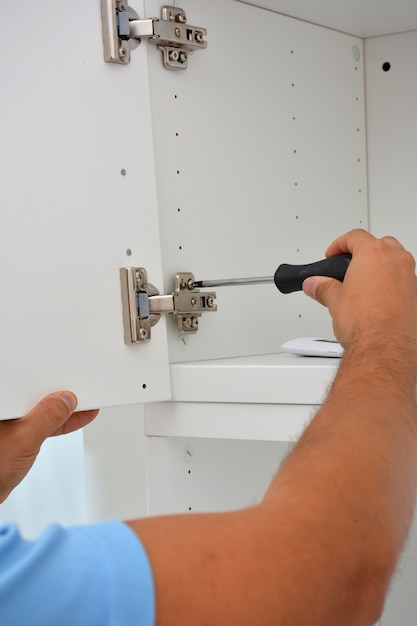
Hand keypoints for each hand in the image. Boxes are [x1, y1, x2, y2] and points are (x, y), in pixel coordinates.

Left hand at [0, 392, 98, 503]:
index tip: (68, 381)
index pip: (24, 381)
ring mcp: (11, 421)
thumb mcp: (23, 439)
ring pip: (42, 408)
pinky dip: (59, 422)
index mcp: (2, 403)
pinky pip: (43, 421)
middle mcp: (4, 409)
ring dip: (63, 409)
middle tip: (79, 391)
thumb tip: (65, 400)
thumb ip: (46, 417)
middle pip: (35, 393)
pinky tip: (76, 418)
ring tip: (84, 404)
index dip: (47, 379)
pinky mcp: (18, 433)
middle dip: (58, 393)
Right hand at [302, 229, 416, 353]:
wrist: (384, 348)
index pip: (355, 236)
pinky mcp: (416, 295)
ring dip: (381, 267)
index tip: (333, 254)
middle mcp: (396, 261)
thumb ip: (323, 288)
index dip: (339, 244)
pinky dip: (392, 284)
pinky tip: (379, 298)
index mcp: (374, 254)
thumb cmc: (365, 322)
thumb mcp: (334, 301)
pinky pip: (404, 281)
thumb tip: (315, 285)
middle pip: (380, 243)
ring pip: (396, 261)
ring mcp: (410, 277)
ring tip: (364, 283)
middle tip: (349, 266)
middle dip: (364, 252)